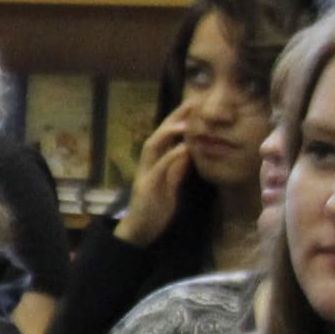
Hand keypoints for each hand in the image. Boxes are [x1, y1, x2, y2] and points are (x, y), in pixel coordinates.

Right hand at [112, 108, 199, 248]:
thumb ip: (177, 169)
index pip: (165, 135)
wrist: (139, 231)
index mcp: (153, 163)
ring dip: (169, 132)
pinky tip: (183, 148)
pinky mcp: (146, 188)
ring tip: (186, 122)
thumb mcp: (170, 185)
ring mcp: (145, 174)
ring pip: (153, 146)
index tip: (195, 104)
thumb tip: (188, 153)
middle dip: (174, 117)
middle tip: (193, 103)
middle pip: (158, 134)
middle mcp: (146, 164)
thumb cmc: (155, 208)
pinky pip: (159, 169)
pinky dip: (171, 157)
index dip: (178, 119)